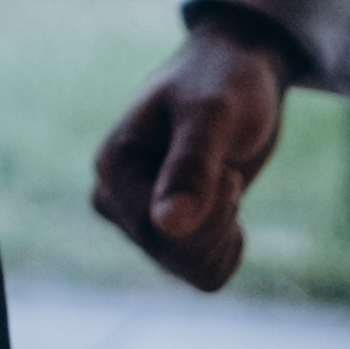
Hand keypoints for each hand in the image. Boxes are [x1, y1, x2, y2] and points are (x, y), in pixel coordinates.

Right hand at [89, 16, 292, 294]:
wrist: (237, 73)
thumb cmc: (222, 82)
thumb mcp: (212, 113)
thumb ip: (191, 166)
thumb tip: (168, 226)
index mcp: (112, 166)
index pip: (158, 232)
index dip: (209, 210)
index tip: (226, 168)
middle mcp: (116, 198)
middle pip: (174, 255)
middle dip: (218, 219)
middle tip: (227, 170)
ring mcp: (139, 219)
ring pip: (190, 269)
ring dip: (223, 230)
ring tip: (222, 180)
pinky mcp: (166, 233)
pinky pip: (203, 275)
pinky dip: (227, 246)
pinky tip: (227, 206)